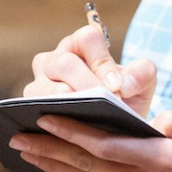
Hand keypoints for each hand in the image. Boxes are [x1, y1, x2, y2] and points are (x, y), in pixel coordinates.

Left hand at [10, 109, 171, 171]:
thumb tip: (150, 119)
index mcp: (164, 160)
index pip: (107, 145)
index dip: (73, 131)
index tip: (46, 117)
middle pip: (88, 165)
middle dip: (50, 148)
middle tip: (17, 135)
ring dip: (56, 165)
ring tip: (28, 151)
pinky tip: (61, 169)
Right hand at [22, 24, 157, 116]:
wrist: (115, 123)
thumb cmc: (126, 96)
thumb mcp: (141, 83)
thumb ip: (142, 74)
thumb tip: (125, 84)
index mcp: (82, 44)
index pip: (88, 39)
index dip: (102, 61)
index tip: (117, 86)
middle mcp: (56, 59)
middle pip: (64, 64)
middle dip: (85, 84)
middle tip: (101, 102)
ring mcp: (39, 82)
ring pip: (43, 88)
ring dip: (63, 103)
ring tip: (81, 114)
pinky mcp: (30, 106)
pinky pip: (33, 110)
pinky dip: (49, 120)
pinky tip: (66, 132)